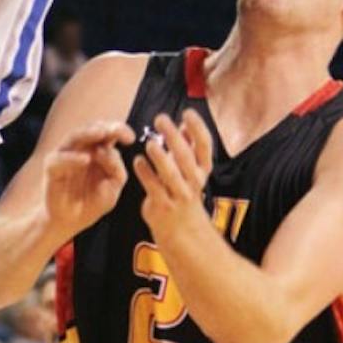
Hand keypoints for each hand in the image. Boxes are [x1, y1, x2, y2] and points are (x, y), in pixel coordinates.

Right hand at [45, 120, 135, 239]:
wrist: (71, 222)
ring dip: (88, 133)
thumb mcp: (113, 188)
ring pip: (74, 137)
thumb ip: (117, 170)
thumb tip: (110, 152)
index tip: (131, 138)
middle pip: (91, 129)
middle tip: (116, 130)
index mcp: (97, 151)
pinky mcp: (51, 168)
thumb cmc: (91, 203)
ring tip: (101, 133)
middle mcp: (81, 149)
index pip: (108, 132)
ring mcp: (65, 156)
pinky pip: (60, 158)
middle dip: (105, 127)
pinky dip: (72, 158)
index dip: (119, 130)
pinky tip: (85, 160)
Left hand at [132, 111, 212, 243]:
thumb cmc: (183, 193)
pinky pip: (153, 187)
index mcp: (202, 169)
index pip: (205, 145)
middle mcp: (194, 181)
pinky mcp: (162, 205)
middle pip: (186, 156)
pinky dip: (145, 174)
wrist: (182, 230)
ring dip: (161, 157)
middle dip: (174, 137)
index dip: (198, 127)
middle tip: (161, 119)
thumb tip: (185, 122)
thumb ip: (187, 147)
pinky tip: (137, 162)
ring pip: (171, 173)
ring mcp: (178, 194)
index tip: (187, 112)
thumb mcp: (190, 171)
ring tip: (150, 143)